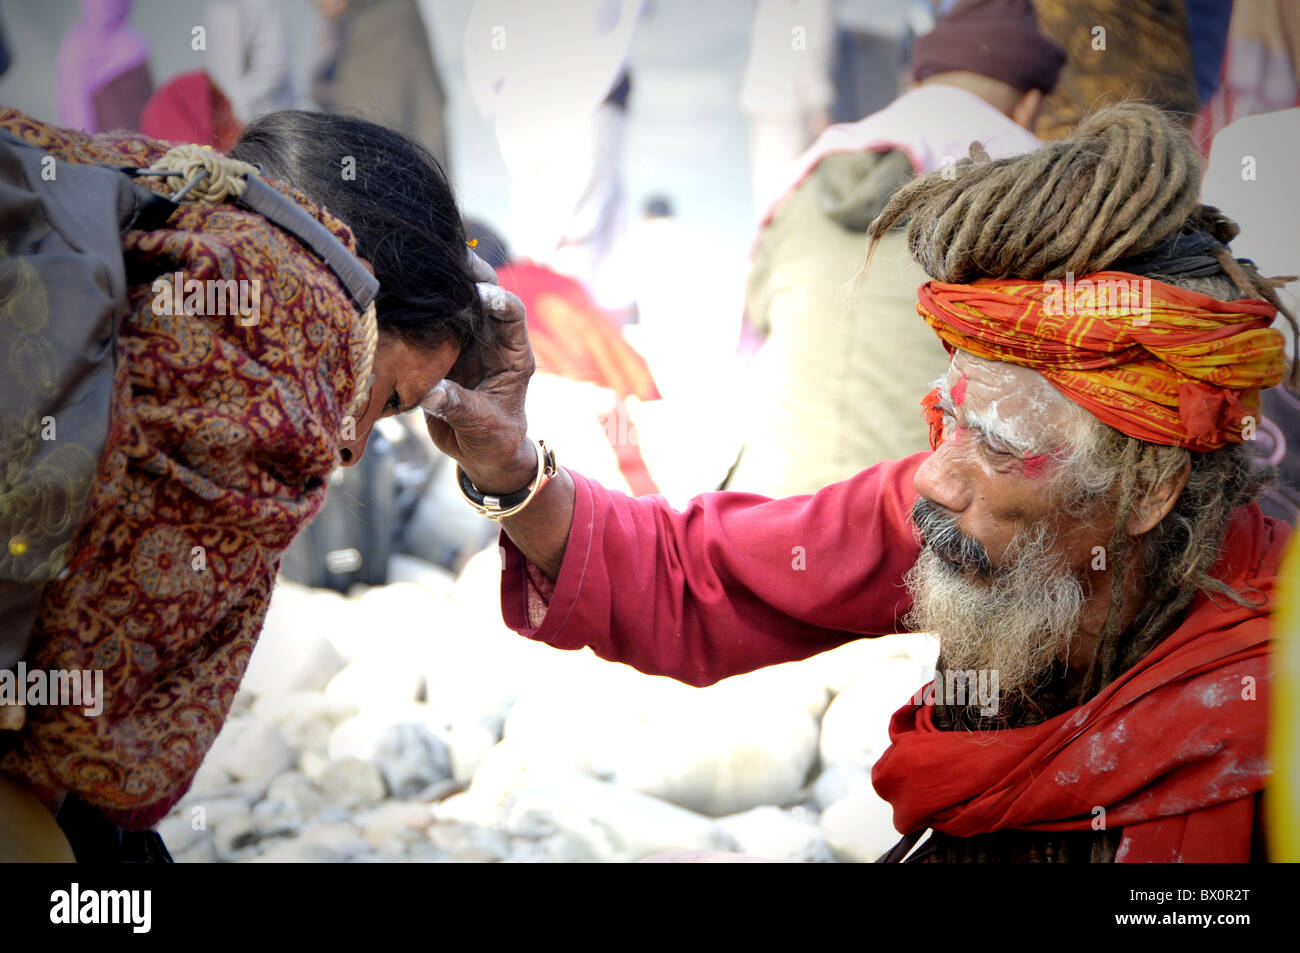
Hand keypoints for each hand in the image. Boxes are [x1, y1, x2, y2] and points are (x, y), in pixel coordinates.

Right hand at [422, 257, 537, 494]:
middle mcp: (490, 340)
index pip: (512, 313)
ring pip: (452, 303)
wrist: (480, 453)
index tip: (478, 294)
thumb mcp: (480, 425)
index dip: (497, 299)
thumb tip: (429, 391)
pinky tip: (394, 296)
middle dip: (465, 275)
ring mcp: (465, 342)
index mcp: (512, 355)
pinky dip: (414, 310)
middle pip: (482, 294)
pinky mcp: (440, 350)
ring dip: (435, 287)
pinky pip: (428, 324)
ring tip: (411, 271)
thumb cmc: (493, 439)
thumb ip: (457, 405)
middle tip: (441, 260)